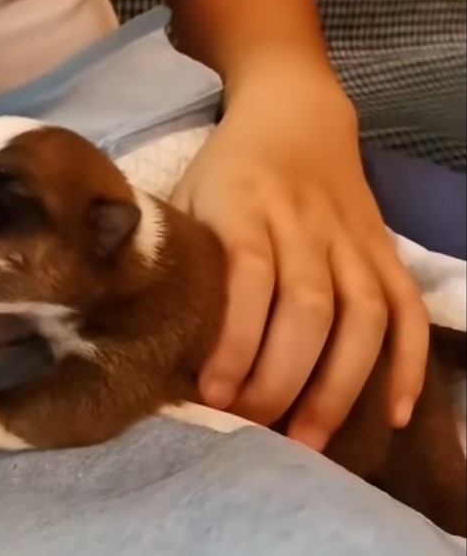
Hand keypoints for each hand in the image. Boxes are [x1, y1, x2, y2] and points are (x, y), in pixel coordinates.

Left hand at [172, 72, 428, 450]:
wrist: (294, 113)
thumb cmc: (229, 165)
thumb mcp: (186, 193)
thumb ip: (175, 250)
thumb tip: (148, 326)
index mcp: (246, 206)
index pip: (248, 277)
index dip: (236, 339)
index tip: (213, 394)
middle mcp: (304, 222)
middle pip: (307, 306)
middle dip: (283, 377)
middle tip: (255, 429)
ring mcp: (351, 236)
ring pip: (363, 314)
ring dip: (342, 385)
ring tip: (311, 442)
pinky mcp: (383, 247)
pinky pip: (407, 306)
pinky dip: (407, 361)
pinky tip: (392, 414)